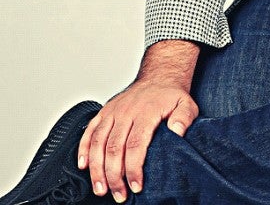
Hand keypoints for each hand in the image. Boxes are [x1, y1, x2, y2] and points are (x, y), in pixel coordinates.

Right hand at [78, 40, 199, 200]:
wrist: (158, 76)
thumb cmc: (170, 95)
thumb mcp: (186, 104)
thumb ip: (184, 118)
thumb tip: (177, 132)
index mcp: (146, 112)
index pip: (136, 144)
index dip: (133, 168)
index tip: (136, 185)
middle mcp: (126, 112)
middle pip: (114, 148)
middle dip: (114, 176)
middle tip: (119, 195)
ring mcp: (113, 112)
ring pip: (98, 142)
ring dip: (97, 168)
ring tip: (101, 189)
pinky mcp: (104, 112)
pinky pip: (89, 131)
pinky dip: (83, 149)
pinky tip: (83, 165)